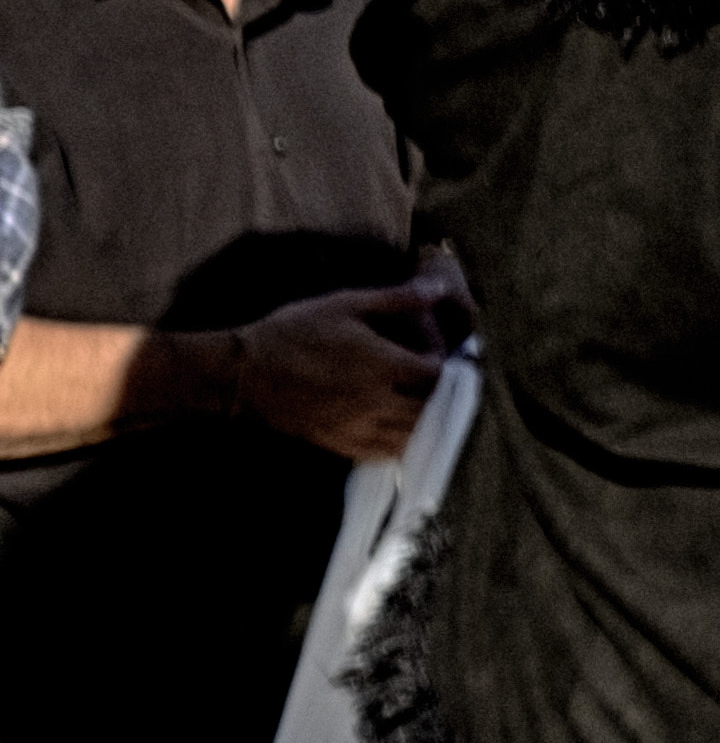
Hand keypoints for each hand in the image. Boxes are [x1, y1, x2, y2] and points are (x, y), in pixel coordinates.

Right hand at [211, 280, 455, 464]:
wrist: (242, 373)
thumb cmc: (295, 332)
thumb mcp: (346, 304)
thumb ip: (397, 299)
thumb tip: (440, 288)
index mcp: (382, 365)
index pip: (439, 375)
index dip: (453, 367)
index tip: (455, 359)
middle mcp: (375, 402)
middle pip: (432, 412)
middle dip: (446, 401)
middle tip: (449, 389)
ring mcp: (357, 428)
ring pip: (412, 439)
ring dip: (429, 427)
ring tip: (432, 411)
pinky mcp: (339, 444)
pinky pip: (384, 455)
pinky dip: (403, 446)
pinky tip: (406, 433)